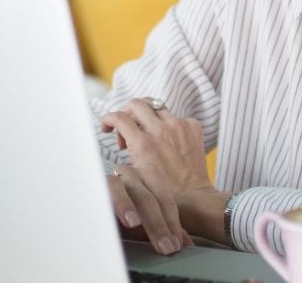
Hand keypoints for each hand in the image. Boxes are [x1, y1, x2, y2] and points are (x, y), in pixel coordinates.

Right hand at [102, 98, 220, 247]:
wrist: (193, 198)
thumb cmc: (162, 192)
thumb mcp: (134, 173)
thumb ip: (127, 149)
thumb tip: (122, 135)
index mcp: (143, 144)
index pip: (118, 117)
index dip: (108, 119)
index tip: (108, 126)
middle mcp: (161, 130)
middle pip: (136, 104)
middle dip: (127, 113)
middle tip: (127, 128)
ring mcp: (179, 126)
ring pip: (156, 107)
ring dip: (147, 117)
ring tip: (147, 134)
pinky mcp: (193, 127)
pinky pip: (175, 116)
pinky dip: (168, 124)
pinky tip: (167, 139)